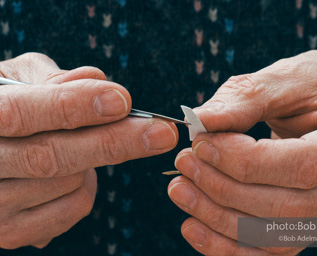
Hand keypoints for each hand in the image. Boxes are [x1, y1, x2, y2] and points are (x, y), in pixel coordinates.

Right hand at [0, 53, 177, 248]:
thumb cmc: (8, 106)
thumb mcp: (17, 79)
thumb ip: (53, 78)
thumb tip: (100, 81)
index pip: (21, 112)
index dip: (74, 105)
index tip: (122, 100)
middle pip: (52, 157)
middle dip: (115, 142)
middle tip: (163, 133)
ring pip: (70, 183)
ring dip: (94, 160)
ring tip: (84, 143)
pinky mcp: (13, 232)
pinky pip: (74, 209)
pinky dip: (88, 187)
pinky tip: (77, 172)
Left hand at [168, 50, 316, 254]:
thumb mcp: (291, 77)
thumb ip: (248, 97)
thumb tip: (200, 121)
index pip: (304, 165)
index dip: (244, 161)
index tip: (201, 144)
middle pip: (288, 207)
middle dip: (224, 189)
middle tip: (184, 164)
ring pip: (277, 236)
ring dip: (219, 219)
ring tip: (181, 190)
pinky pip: (275, 249)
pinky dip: (231, 246)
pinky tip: (196, 228)